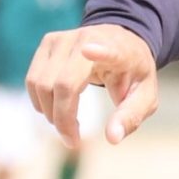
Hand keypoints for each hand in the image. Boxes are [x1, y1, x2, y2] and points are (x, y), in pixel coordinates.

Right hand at [25, 24, 155, 145]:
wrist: (121, 42)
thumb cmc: (132, 73)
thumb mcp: (145, 96)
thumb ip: (131, 116)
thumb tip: (112, 138)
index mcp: (120, 51)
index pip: (109, 50)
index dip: (99, 52)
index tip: (89, 51)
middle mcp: (88, 39)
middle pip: (63, 84)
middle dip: (62, 119)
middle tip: (72, 140)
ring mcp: (64, 38)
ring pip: (41, 83)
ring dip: (49, 112)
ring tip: (67, 124)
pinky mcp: (48, 42)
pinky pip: (33, 79)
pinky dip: (40, 101)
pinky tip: (56, 108)